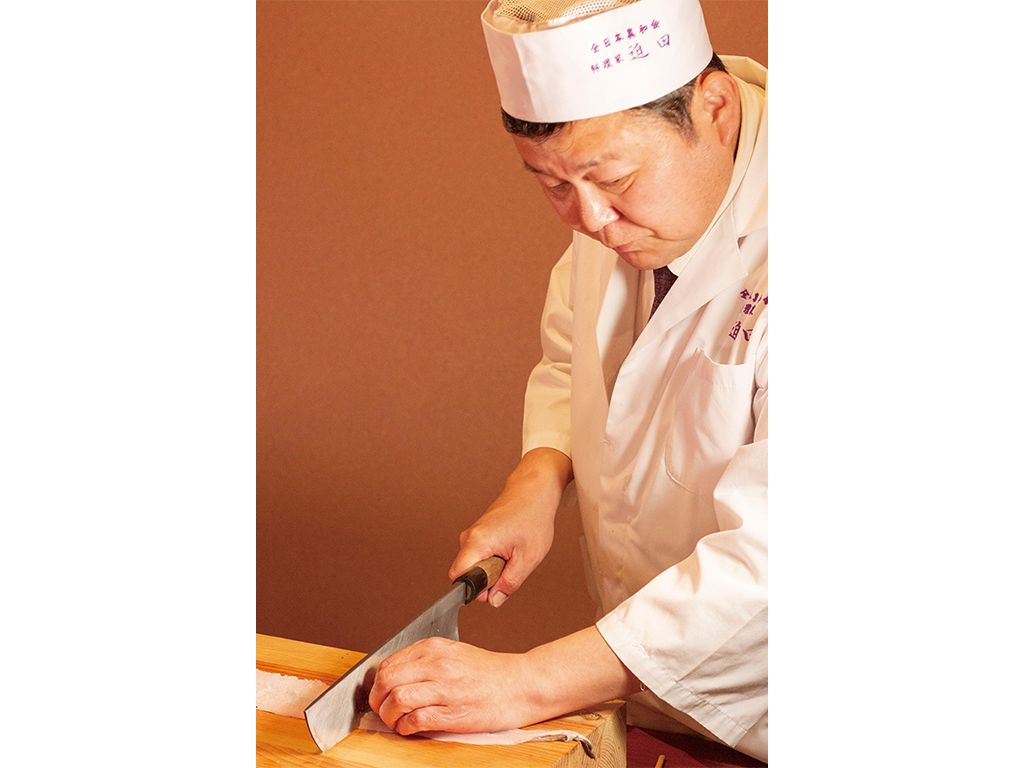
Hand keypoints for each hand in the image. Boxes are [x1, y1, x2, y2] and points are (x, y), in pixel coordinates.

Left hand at [367, 637, 533, 734]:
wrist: (522, 685)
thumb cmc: (491, 673)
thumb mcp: (455, 654)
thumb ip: (426, 661)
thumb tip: (397, 677)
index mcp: (436, 648)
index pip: (390, 663)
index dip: (378, 683)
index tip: (381, 694)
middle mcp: (438, 665)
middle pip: (387, 680)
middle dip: (377, 700)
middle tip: (381, 709)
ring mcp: (446, 689)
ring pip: (397, 700)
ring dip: (389, 716)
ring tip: (396, 722)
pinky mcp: (455, 713)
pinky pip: (416, 720)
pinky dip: (406, 728)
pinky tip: (410, 729)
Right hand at [450, 448, 571, 607]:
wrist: (534, 491)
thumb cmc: (533, 517)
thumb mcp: (528, 558)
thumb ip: (509, 583)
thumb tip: (494, 601)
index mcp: (476, 542)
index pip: (458, 578)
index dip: (475, 591)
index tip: (495, 587)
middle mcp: (468, 537)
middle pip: (468, 574)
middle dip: (488, 580)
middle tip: (511, 567)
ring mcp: (472, 535)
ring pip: (475, 566)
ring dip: (494, 569)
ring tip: (513, 554)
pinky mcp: (478, 534)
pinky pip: (481, 556)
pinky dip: (495, 559)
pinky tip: (510, 548)